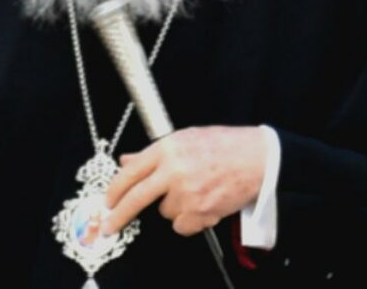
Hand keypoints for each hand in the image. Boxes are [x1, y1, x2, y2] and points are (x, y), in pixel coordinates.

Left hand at [102, 126, 265, 236]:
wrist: (259, 159)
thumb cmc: (225, 146)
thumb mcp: (186, 138)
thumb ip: (154, 153)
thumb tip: (127, 161)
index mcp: (168, 148)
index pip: (130, 172)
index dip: (115, 189)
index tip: (108, 201)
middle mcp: (174, 171)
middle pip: (136, 198)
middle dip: (119, 215)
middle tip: (108, 227)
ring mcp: (187, 193)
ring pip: (164, 212)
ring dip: (175, 207)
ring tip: (197, 190)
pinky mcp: (200, 212)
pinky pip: (181, 225)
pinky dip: (190, 219)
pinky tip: (204, 203)